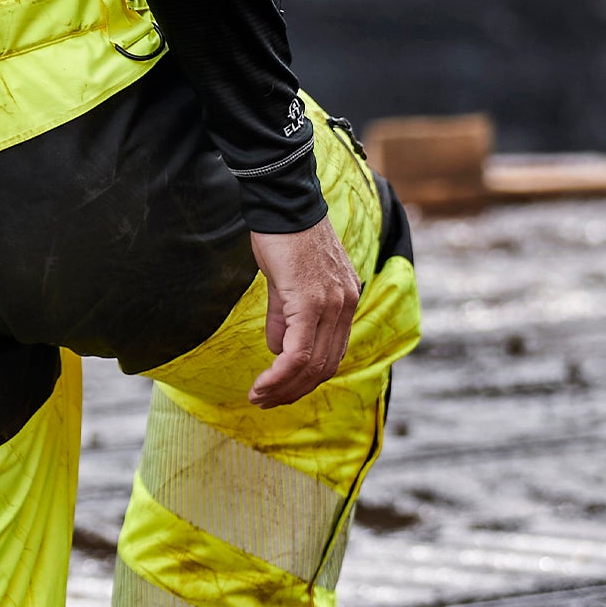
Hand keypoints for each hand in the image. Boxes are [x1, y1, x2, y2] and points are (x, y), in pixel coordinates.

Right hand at [248, 218, 360, 407]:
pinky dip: (280, 375)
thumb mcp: (287, 281)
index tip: (280, 391)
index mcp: (345, 300)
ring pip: (313, 365)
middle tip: (266, 402)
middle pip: (325, 367)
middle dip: (294, 391)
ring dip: (284, 388)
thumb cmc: (282, 236)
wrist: (282, 204)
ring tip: (259, 397)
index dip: (306, 380)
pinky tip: (262, 384)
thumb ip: (285, 316)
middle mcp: (346, 305)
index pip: (332, 354)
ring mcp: (332, 305)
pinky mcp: (311, 303)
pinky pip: (299, 353)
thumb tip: (277, 349)